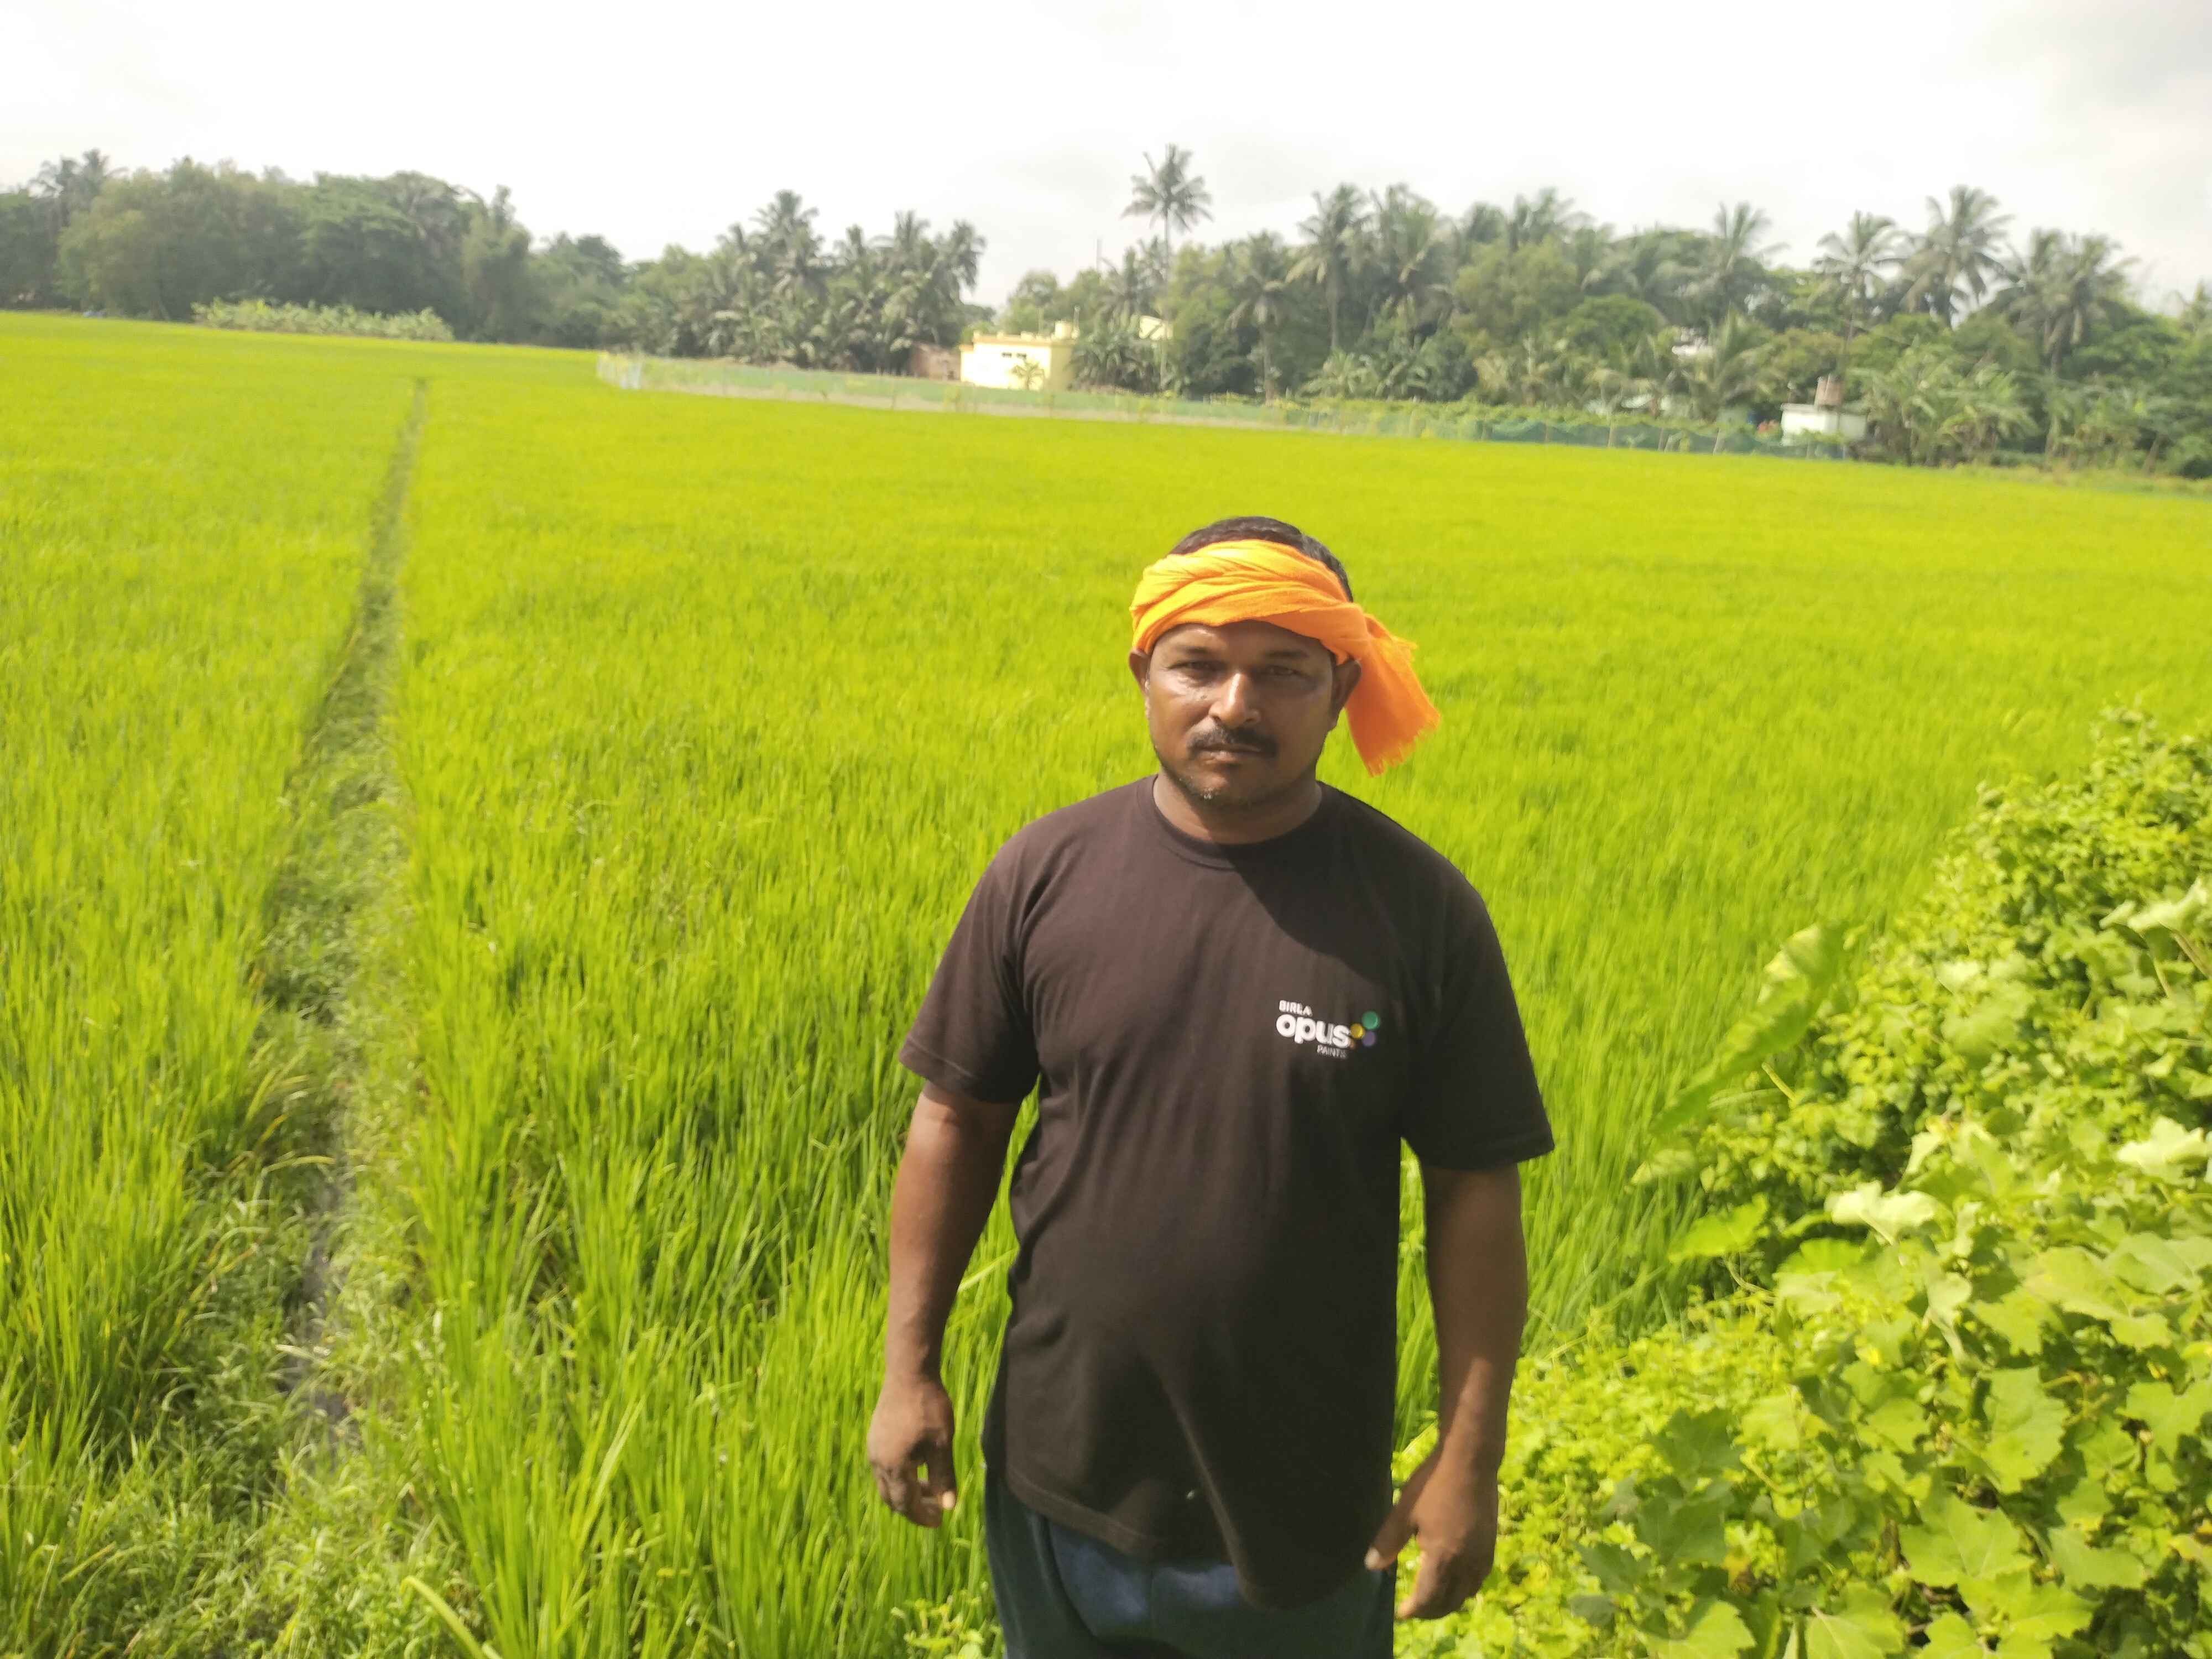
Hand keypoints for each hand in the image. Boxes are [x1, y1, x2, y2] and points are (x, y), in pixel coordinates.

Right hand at [867, 1371, 958, 1527]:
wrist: (908, 1372)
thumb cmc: (928, 1407)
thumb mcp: (942, 1443)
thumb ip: (943, 1477)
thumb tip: (949, 1507)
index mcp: (893, 1466)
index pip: (905, 1504)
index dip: (922, 1516)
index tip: (940, 1521)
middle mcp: (878, 1461)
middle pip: (892, 1498)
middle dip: (913, 1508)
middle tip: (935, 1509)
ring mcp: (874, 1448)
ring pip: (887, 1483)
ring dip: (907, 1491)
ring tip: (931, 1488)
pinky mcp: (875, 1436)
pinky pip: (885, 1468)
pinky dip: (901, 1476)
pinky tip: (918, 1465)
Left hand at [1363, 1448, 1498, 1619]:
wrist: (1470, 1460)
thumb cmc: (1433, 1483)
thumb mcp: (1404, 1511)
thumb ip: (1388, 1542)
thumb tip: (1371, 1566)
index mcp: (1443, 1558)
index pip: (1428, 1598)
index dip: (1413, 1610)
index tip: (1400, 1612)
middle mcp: (1467, 1564)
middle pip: (1449, 1602)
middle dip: (1430, 1611)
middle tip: (1413, 1610)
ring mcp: (1482, 1556)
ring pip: (1466, 1594)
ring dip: (1448, 1602)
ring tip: (1431, 1599)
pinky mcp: (1490, 1546)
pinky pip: (1478, 1580)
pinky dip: (1464, 1589)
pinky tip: (1454, 1580)